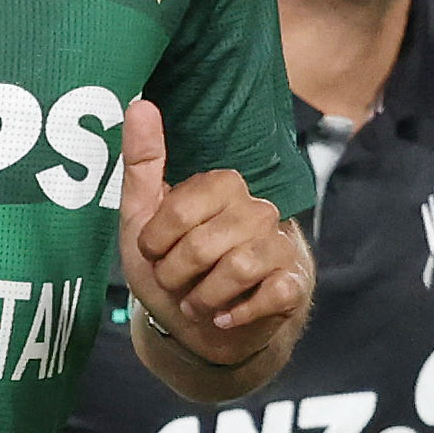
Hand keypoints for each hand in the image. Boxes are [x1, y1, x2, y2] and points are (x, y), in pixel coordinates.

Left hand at [116, 100, 305, 394]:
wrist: (204, 329)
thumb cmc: (173, 266)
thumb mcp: (143, 217)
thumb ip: (143, 163)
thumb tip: (140, 103)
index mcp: (222, 186)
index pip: (183, 208)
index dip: (157, 240)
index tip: (154, 252)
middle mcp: (257, 209)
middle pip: (206, 243)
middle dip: (177, 274)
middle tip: (176, 281)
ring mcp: (279, 246)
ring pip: (239, 269)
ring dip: (204, 298)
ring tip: (197, 301)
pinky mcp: (293, 284)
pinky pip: (271, 295)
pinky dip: (236, 313)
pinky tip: (224, 316)